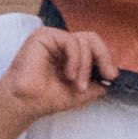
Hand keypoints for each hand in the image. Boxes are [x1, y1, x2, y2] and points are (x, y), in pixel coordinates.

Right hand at [0, 24, 116, 138]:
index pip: (92, 46)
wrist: (26, 102)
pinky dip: (75, 59)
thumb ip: (97, 83)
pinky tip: (68, 74)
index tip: (111, 76)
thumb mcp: (81, 92)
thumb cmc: (46, 98)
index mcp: (68, 54)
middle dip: (103, 57)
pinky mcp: (43, 36)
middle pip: (91, 39)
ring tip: (77, 84)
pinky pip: (71, 41)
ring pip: (84, 41)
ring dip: (85, 66)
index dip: (105, 58)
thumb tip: (112, 76)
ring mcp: (52, 38)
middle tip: (107, 75)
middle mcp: (60, 44)